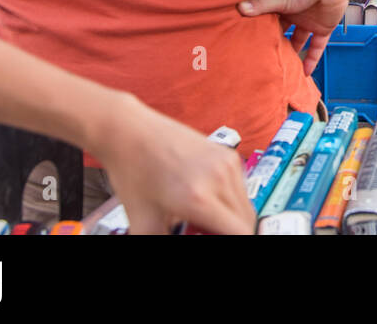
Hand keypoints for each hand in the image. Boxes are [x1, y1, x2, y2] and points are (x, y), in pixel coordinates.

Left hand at [93, 95, 255, 234]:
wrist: (130, 134)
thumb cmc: (133, 175)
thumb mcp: (144, 223)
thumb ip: (165, 241)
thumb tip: (185, 240)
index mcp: (198, 198)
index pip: (239, 233)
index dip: (234, 242)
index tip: (212, 239)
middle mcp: (219, 178)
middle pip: (246, 222)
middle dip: (229, 233)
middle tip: (202, 231)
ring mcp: (226, 163)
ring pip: (245, 206)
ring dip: (231, 220)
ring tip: (202, 220)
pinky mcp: (227, 154)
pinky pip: (240, 188)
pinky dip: (230, 202)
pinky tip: (205, 202)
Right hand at [238, 0, 348, 74]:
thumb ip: (261, 5)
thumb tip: (239, 8)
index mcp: (283, 7)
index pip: (272, 23)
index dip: (264, 34)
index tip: (253, 47)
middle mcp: (295, 16)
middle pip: (285, 34)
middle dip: (278, 46)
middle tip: (267, 62)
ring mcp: (310, 23)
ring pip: (300, 42)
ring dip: (294, 54)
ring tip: (284, 70)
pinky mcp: (323, 29)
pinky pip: (317, 47)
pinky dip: (312, 59)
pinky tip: (305, 73)